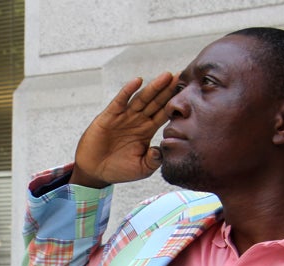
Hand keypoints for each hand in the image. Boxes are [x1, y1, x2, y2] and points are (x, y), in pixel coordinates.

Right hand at [72, 71, 177, 187]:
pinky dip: (128, 90)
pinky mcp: (110, 116)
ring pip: (142, 98)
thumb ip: (154, 160)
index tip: (188, 93)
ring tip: (167, 76)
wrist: (95, 170)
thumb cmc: (119, 169)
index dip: (174, 104)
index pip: (163, 114)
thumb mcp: (142, 168)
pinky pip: (121, 101)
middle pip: (156, 102)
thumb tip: (163, 150)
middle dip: (168, 90)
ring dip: (154, 87)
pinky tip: (138, 81)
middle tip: (181, 76)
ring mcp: (124, 116)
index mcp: (147, 130)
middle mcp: (137, 120)